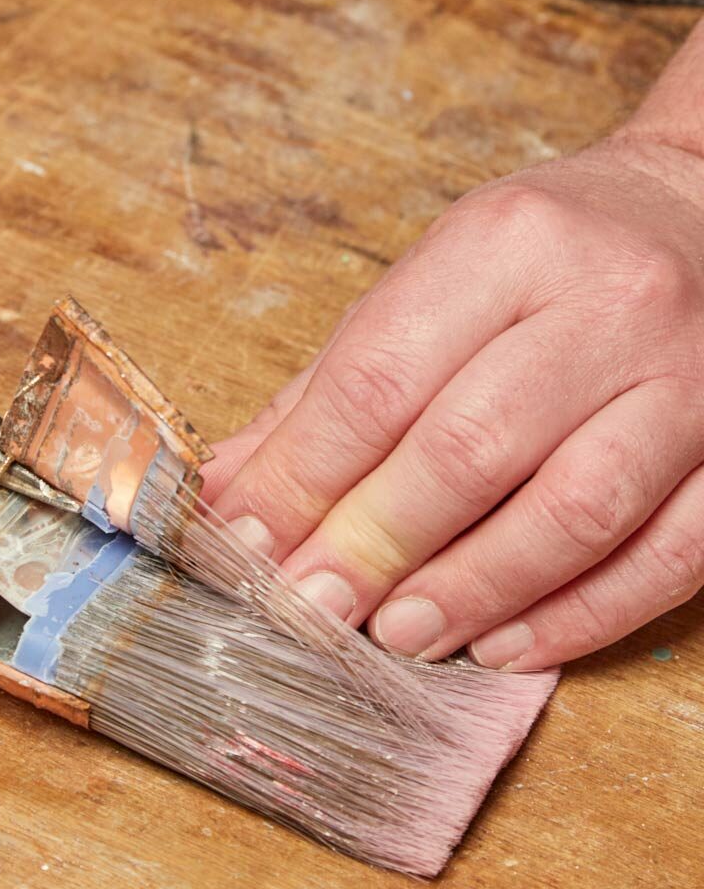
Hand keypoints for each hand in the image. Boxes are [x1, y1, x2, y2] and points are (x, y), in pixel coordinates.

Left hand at [204, 118, 703, 669]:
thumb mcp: (435, 280)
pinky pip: (670, 553)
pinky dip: (583, 613)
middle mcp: (607, 302)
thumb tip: (231, 486)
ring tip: (400, 635)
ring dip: (472, 589)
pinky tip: (509, 644)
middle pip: (469, 449)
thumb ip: (334, 385)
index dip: (301, 477)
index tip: (248, 543)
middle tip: (312, 606)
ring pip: (573, 511)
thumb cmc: (549, 254)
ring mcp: (692, 377)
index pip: (377, 379)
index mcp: (504, 244)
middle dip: (374, 545)